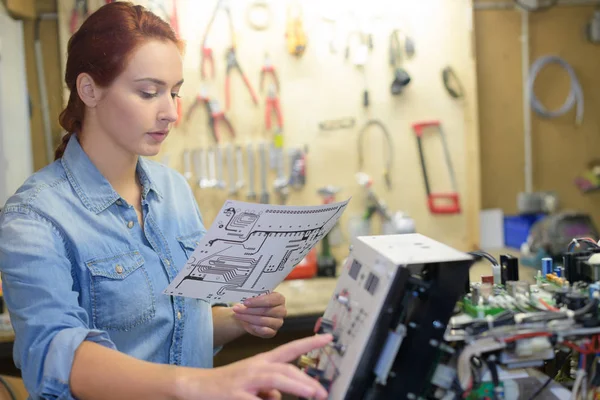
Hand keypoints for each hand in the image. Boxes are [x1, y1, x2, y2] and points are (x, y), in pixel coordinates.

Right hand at [175, 334, 332, 399]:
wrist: (195, 385)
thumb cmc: (226, 384)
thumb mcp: (251, 381)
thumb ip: (268, 387)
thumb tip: (280, 395)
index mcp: (262, 361)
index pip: (290, 349)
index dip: (310, 343)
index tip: (329, 338)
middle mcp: (256, 367)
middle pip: (286, 368)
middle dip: (306, 379)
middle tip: (322, 392)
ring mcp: (245, 380)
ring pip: (275, 378)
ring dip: (295, 385)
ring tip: (311, 394)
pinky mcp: (235, 394)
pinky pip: (255, 399)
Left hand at [232, 292, 286, 337]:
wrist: (253, 313)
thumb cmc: (255, 303)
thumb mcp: (254, 297)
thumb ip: (251, 298)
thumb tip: (241, 303)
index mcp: (279, 299)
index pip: (270, 300)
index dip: (257, 302)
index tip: (245, 302)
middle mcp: (282, 311)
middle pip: (265, 311)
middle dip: (249, 311)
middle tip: (237, 309)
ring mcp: (278, 322)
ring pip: (263, 321)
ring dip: (248, 318)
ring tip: (238, 315)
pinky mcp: (273, 332)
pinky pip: (264, 331)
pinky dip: (253, 327)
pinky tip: (245, 323)